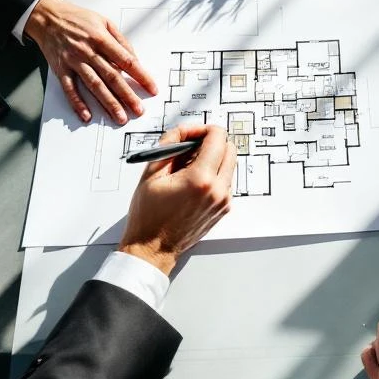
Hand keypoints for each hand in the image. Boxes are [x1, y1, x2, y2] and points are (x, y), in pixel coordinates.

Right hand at [24, 0, 156, 124]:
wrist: (47, 16)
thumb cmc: (77, 19)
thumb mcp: (105, 22)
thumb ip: (121, 41)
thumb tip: (134, 59)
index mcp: (102, 39)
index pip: (126, 61)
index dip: (141, 76)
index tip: (151, 88)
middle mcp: (88, 51)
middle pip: (112, 77)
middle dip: (127, 95)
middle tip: (138, 110)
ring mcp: (74, 61)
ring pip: (94, 85)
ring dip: (108, 103)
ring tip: (120, 117)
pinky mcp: (61, 69)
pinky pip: (70, 89)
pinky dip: (78, 103)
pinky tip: (87, 115)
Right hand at [118, 124, 236, 274]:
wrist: (153, 248)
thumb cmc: (148, 216)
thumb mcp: (151, 173)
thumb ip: (169, 144)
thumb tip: (184, 131)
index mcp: (200, 179)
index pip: (218, 137)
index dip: (203, 129)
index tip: (191, 134)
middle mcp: (218, 190)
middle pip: (229, 148)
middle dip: (211, 142)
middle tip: (190, 148)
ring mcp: (224, 201)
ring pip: (229, 164)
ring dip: (213, 159)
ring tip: (187, 169)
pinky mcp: (224, 208)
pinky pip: (225, 180)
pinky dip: (213, 175)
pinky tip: (192, 183)